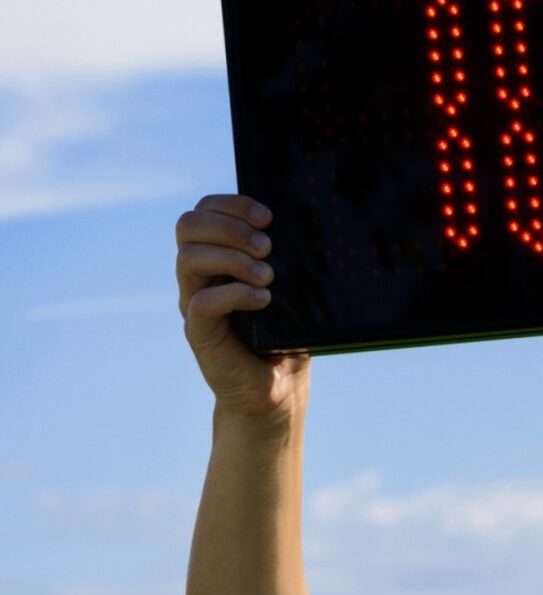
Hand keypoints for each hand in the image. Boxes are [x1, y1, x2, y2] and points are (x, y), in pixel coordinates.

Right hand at [177, 194, 309, 421]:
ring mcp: (194, 302)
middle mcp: (199, 276)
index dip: (233, 205)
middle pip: (188, 225)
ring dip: (233, 258)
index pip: (205, 210)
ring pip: (188, 258)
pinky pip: (202, 301)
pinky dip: (235, 293)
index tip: (268, 218)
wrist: (277, 389)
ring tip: (268, 276)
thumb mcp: (290, 289)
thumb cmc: (285, 336)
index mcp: (217, 256)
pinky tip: (264, 300)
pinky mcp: (199, 332)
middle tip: (267, 246)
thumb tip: (301, 225)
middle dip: (230, 227)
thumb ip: (285, 258)